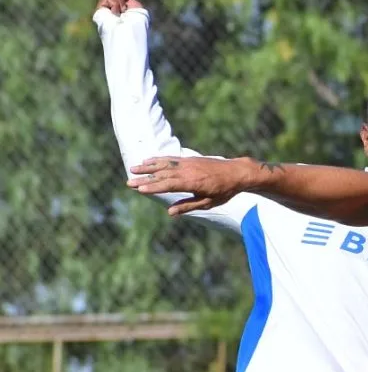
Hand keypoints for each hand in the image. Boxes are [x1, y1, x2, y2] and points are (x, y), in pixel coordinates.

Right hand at [128, 156, 252, 213]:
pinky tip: (148, 160)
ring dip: (147, 167)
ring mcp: (187, 163)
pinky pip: (170, 158)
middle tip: (129, 182)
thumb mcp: (208, 203)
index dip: (153, 187)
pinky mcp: (188, 159)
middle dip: (145, 179)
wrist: (235, 172)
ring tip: (133, 168)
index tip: (140, 190)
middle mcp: (187, 171)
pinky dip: (158, 159)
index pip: (168, 185)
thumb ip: (187, 206)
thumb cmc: (223, 191)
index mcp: (192, 183)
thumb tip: (170, 212)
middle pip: (162, 175)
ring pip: (163, 164)